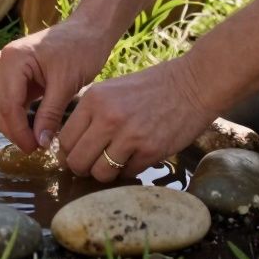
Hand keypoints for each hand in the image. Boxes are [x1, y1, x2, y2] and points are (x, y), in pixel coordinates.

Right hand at [0, 19, 112, 152]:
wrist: (89, 30)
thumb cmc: (81, 49)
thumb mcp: (66, 84)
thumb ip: (50, 114)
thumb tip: (41, 143)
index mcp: (13, 60)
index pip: (7, 105)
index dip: (18, 131)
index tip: (34, 149)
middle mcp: (3, 61)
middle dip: (14, 131)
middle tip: (36, 149)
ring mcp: (7, 67)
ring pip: (2, 106)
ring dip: (16, 125)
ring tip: (37, 141)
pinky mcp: (15, 74)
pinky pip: (11, 100)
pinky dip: (20, 115)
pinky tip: (36, 128)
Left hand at [58, 56, 220, 181]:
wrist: (193, 84)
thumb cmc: (152, 87)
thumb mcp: (113, 90)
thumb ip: (92, 114)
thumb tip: (73, 145)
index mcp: (94, 100)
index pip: (65, 139)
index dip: (69, 153)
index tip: (78, 155)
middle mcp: (107, 118)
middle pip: (78, 161)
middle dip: (83, 169)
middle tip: (93, 166)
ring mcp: (129, 136)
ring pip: (100, 173)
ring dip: (106, 174)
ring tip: (116, 163)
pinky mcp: (150, 151)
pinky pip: (128, 173)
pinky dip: (130, 170)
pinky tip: (138, 157)